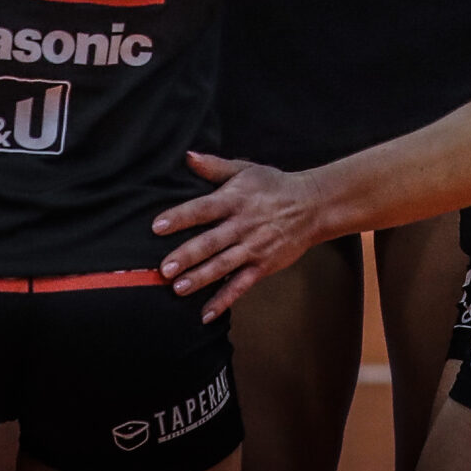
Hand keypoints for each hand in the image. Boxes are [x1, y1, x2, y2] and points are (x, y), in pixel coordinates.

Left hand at [150, 152, 327, 319]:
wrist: (313, 205)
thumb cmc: (274, 185)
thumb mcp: (246, 170)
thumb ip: (215, 167)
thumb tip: (187, 157)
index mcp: (235, 200)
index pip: (203, 209)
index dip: (180, 217)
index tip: (158, 226)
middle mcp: (242, 225)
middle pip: (211, 242)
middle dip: (187, 256)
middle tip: (164, 269)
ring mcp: (254, 247)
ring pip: (224, 266)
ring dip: (201, 278)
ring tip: (179, 289)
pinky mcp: (263, 266)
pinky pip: (241, 285)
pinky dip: (224, 300)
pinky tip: (206, 314)